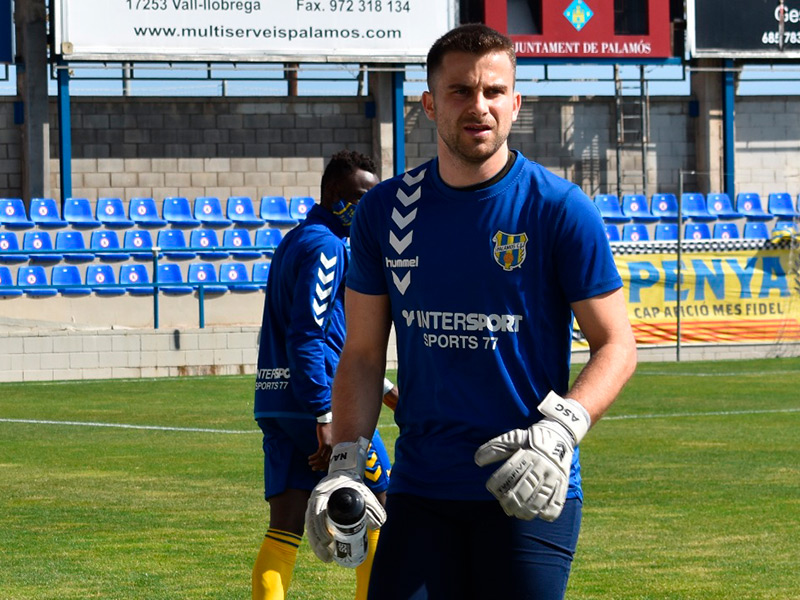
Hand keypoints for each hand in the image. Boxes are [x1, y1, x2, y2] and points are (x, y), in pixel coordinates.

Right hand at [305, 437, 386, 562]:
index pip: (317, 515)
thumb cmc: (354, 483)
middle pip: (311, 525)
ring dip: (316, 543)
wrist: (345, 471)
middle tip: (328, 556)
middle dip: (318, 543)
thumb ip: (373, 507)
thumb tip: (377, 526)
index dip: (321, 531)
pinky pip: (312, 526)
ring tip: (327, 557)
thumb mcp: (365, 493)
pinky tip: (323, 549)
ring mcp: (313, 504)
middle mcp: (314, 500)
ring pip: (310, 527)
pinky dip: (316, 538)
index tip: (329, 542)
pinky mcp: (315, 509)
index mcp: (322, 494)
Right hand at [308, 423, 331, 471]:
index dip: (325, 466)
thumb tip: (324, 455)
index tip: (320, 469)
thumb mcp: (329, 440)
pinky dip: (313, 457)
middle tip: (313, 468)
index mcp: (335, 448)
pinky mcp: (324, 443)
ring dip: (315, 462)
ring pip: (322, 459)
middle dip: (319, 466)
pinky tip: (309, 458)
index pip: (331, 461)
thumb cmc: (327, 431)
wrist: (325, 422)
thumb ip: (328, 447)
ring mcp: (329, 446)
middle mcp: (333, 449)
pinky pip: (318, 454)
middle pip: (326, 462)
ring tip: (310, 463)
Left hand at [474, 392, 590, 521]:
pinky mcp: (564, 483)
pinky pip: (558, 501)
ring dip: (528, 510)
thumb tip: (477, 460)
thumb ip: (496, 449)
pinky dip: (549, 512)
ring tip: (518, 514)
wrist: (560, 433)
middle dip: (512, 501)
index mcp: (529, 453)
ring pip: (541, 498)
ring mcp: (555, 476)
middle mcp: (542, 465)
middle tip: (505, 507)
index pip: (510, 471)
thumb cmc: (531, 438)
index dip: (498, 482)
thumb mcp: (514, 438)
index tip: (491, 488)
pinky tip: (540, 515)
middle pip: (526, 488)